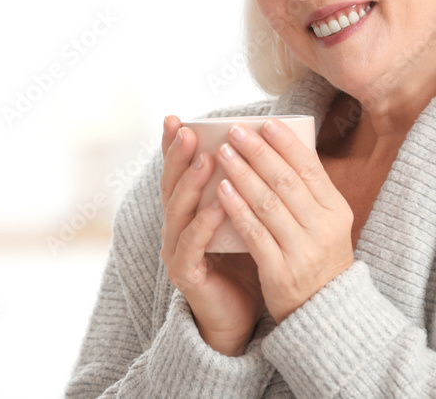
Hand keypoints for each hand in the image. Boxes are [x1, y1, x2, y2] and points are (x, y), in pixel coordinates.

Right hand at [159, 115, 264, 355]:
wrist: (240, 316)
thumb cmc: (245, 262)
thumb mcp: (245, 218)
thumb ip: (243, 189)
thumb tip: (264, 147)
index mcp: (188, 211)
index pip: (177, 172)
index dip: (173, 146)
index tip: (177, 118)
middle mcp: (175, 227)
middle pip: (171, 186)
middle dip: (178, 157)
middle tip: (188, 132)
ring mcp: (176, 250)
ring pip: (178, 212)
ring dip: (191, 185)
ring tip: (206, 160)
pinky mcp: (186, 274)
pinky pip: (193, 245)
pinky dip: (204, 223)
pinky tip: (219, 204)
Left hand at [214, 118, 353, 323]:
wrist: (324, 314)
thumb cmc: (317, 259)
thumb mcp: (325, 224)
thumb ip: (307, 192)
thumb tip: (282, 149)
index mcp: (337, 211)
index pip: (310, 169)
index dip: (287, 144)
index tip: (265, 123)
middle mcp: (324, 228)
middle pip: (286, 181)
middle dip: (258, 152)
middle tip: (235, 130)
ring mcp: (303, 251)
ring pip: (268, 203)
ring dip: (242, 174)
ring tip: (222, 153)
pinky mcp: (281, 271)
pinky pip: (254, 233)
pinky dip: (237, 209)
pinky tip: (221, 190)